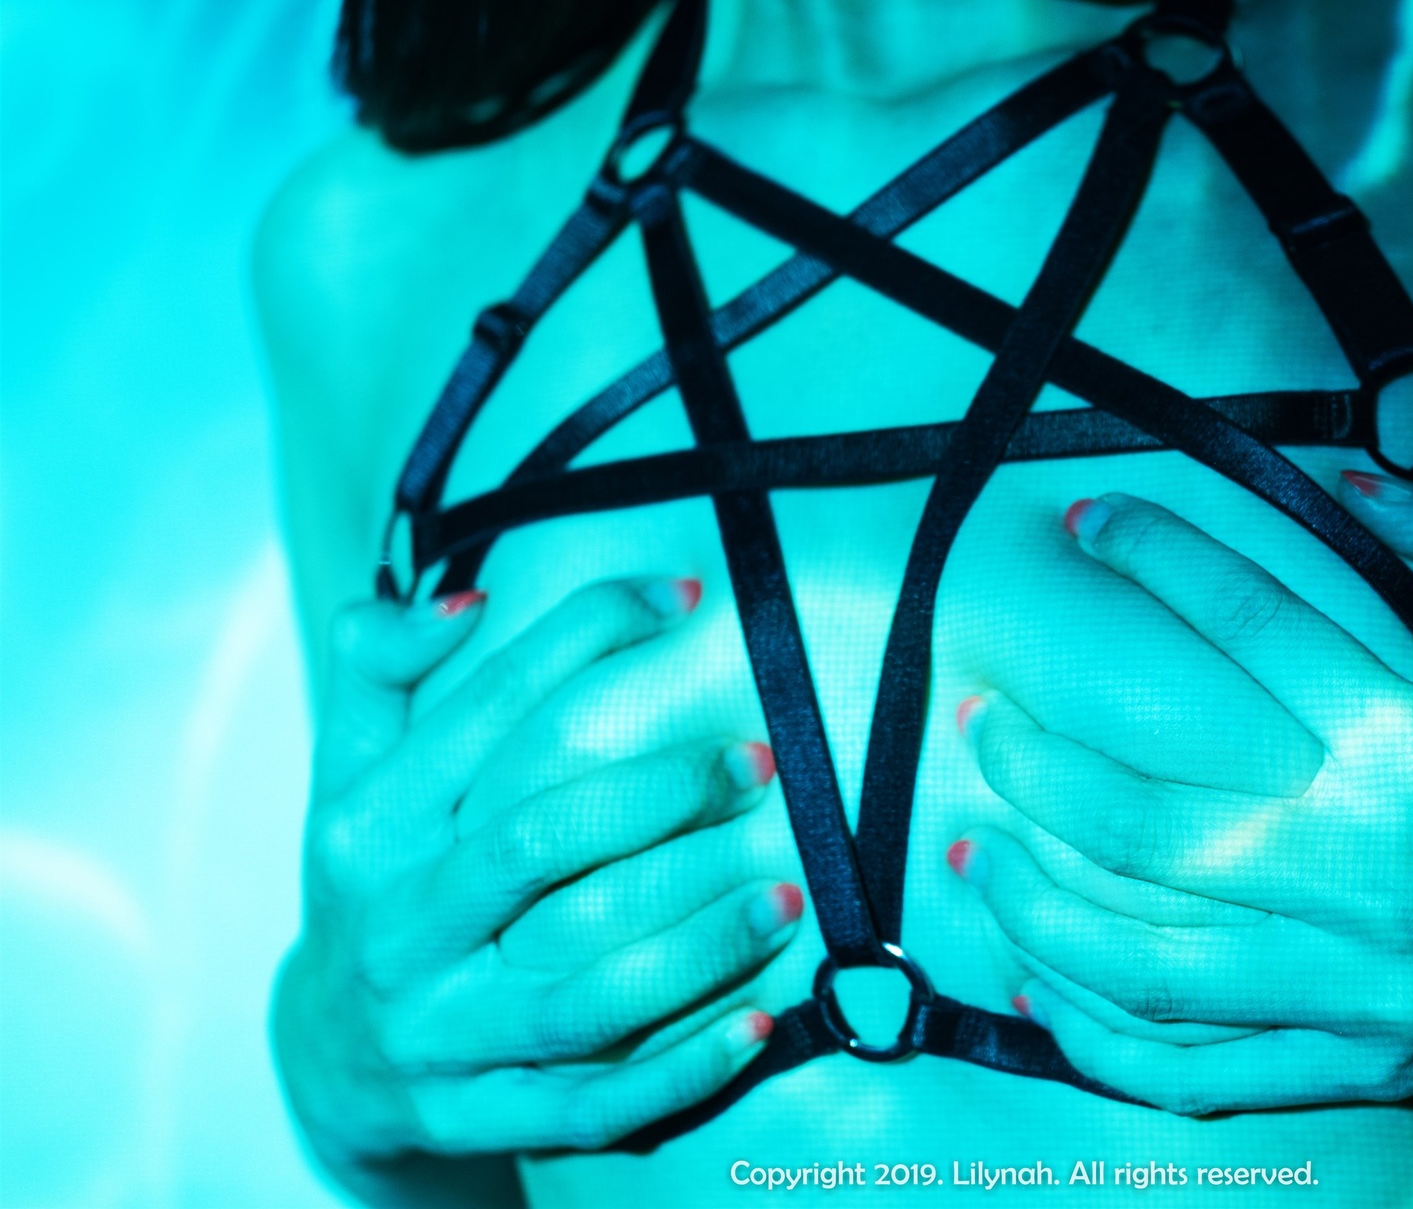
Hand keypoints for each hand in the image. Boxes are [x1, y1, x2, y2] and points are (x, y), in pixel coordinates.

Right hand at [272, 579, 804, 1177]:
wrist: (324, 1059)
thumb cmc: (375, 882)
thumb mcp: (350, 773)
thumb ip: (376, 668)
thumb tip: (460, 599)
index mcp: (371, 829)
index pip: (486, 716)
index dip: (582, 639)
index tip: (684, 595)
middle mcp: (401, 929)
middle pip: (537, 846)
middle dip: (657, 794)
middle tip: (762, 759)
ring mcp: (441, 1032)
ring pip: (579, 989)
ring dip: (695, 942)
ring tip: (790, 893)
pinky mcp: (480, 1115)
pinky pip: (591, 1104)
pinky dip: (676, 1073)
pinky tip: (758, 1030)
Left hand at [948, 479, 1412, 1114]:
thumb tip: (1362, 466)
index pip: (1254, 627)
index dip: (1159, 556)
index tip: (1090, 520)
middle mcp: (1369, 870)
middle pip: (1148, 818)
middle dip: (1037, 766)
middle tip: (983, 725)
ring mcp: (1353, 986)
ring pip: (1142, 953)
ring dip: (1033, 902)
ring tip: (971, 846)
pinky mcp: (1350, 1068)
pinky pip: (1190, 1067)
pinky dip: (1096, 1032)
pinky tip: (1037, 984)